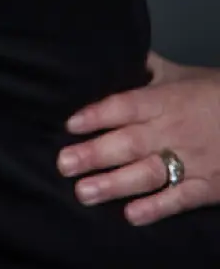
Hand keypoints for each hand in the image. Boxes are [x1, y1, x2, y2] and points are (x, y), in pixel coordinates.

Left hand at [57, 51, 219, 224]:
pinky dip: (156, 208)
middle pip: (130, 142)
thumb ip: (147, 69)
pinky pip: (180, 199)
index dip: (98, 115)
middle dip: (95, 154)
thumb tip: (114, 53)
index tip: (70, 124)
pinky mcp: (208, 187)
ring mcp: (192, 161)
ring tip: (84, 193)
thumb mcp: (182, 75)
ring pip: (148, 173)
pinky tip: (131, 215)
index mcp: (167, 100)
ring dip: (114, 184)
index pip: (127, 105)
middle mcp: (175, 130)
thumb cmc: (215, 93)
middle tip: (63, 164)